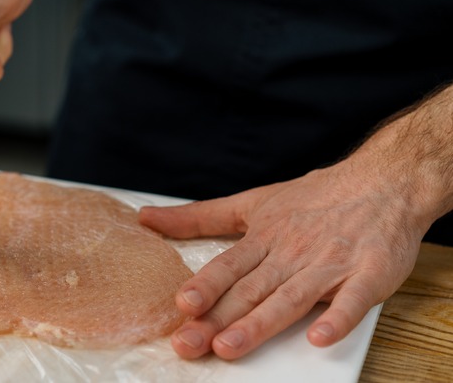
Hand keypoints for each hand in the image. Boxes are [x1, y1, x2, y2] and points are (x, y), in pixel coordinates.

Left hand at [139, 158, 429, 359]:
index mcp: (264, 238)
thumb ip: (198, 217)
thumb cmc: (314, 198)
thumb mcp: (251, 202)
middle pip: (250, 290)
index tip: (181, 305)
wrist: (383, 182)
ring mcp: (329, 265)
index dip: (205, 286)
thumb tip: (147, 218)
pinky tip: (320, 338)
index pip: (228, 266)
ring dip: (260, 323)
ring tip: (230, 346)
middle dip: (218, 318)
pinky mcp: (368, 274)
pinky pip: (353, 300)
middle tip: (189, 343)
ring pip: (290, 299)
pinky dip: (338, 318)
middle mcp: (292, 254)